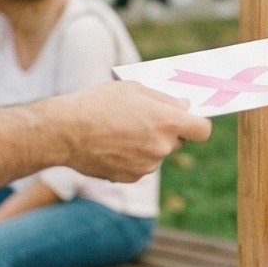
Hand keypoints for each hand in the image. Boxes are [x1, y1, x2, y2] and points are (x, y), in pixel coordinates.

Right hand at [56, 82, 211, 179]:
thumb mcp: (135, 89)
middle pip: (177, 141)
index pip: (203, 130)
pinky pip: (140, 166)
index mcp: (168, 122)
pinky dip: (131, 158)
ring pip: (156, 154)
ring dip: (147, 145)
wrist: (64, 132)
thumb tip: (184, 106)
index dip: (197, 124)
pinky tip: (111, 145)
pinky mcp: (130, 177)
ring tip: (120, 131)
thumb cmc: (99, 104)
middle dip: (167, 131)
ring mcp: (147, 165)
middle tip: (144, 119)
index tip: (189, 119)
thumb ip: (165, 100)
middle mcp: (161, 147)